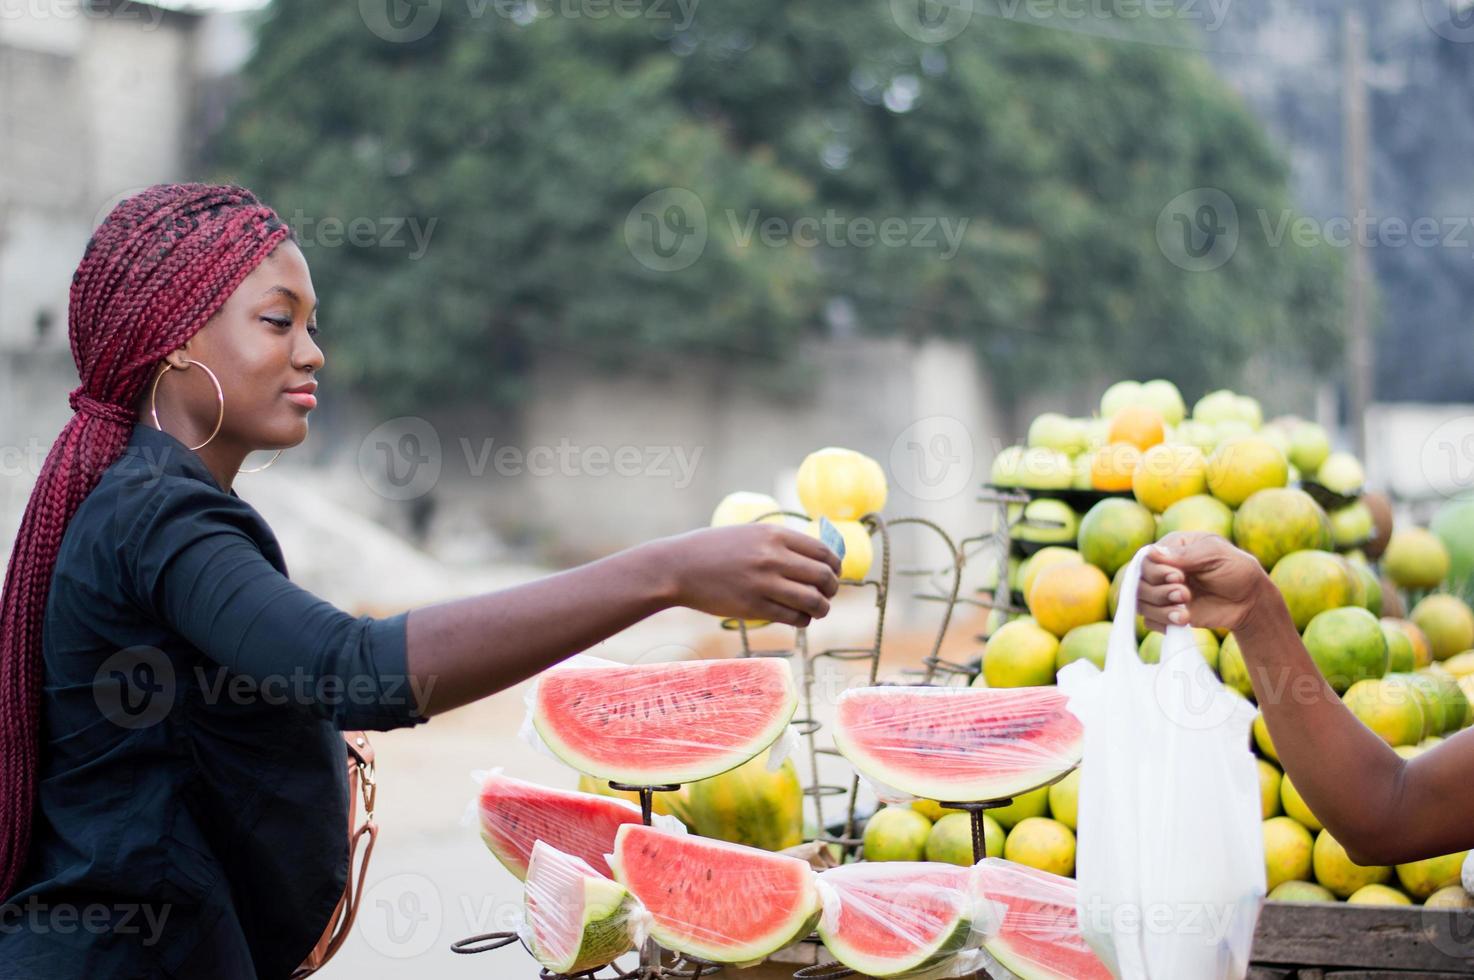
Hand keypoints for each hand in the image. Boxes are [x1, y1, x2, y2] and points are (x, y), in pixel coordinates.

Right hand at [663, 524, 840, 627]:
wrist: (679, 567)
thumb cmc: (714, 550)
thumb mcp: (750, 533)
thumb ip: (780, 543)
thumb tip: (816, 559)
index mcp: (774, 534)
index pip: (823, 552)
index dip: (835, 566)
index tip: (833, 574)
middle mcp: (773, 557)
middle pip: (824, 577)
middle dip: (831, 589)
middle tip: (827, 595)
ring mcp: (764, 583)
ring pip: (813, 601)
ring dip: (821, 608)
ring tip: (816, 610)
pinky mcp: (754, 607)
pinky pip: (793, 617)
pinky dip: (802, 620)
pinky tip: (798, 618)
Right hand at [1138, 531, 1271, 632]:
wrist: (1250, 602)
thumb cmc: (1236, 570)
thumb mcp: (1215, 553)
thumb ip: (1184, 554)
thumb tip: (1151, 552)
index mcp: (1171, 549)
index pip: (1145, 560)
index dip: (1156, 571)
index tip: (1179, 577)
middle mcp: (1162, 570)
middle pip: (1139, 582)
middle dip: (1160, 592)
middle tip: (1186, 595)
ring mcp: (1163, 593)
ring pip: (1140, 603)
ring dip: (1161, 609)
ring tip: (1185, 614)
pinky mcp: (1167, 613)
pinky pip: (1149, 620)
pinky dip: (1162, 622)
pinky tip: (1183, 621)